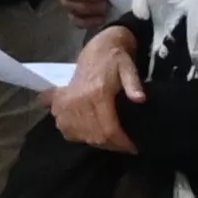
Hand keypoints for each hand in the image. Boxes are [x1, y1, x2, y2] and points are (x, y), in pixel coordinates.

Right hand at [52, 27, 144, 151]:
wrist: (97, 50)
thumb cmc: (116, 60)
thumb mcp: (130, 68)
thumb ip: (134, 84)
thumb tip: (140, 99)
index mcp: (96, 93)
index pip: (108, 129)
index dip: (121, 142)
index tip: (133, 147)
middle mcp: (78, 100)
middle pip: (95, 136)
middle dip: (112, 145)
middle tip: (125, 145)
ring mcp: (65, 103)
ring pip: (80, 135)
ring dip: (96, 141)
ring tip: (110, 139)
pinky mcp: (58, 104)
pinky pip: (65, 129)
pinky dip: (78, 135)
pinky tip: (90, 132)